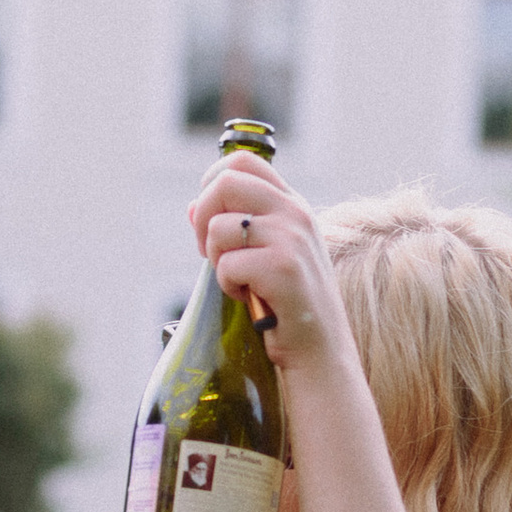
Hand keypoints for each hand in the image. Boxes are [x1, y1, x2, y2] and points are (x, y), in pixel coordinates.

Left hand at [192, 156, 358, 388]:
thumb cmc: (288, 302)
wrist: (320, 349)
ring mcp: (291, 238)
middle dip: (204, 217)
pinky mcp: (283, 268)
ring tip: (239, 280)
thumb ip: (236, 224)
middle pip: (225, 182)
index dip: (212, 183)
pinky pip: (227, 264)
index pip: (243, 162)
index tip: (210, 216)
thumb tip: (191, 207)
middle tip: (211, 251)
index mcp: (292, 204)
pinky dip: (228, 285)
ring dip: (217, 259)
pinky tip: (249, 297)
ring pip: (219, 226)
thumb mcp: (268, 253)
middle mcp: (295, 213)